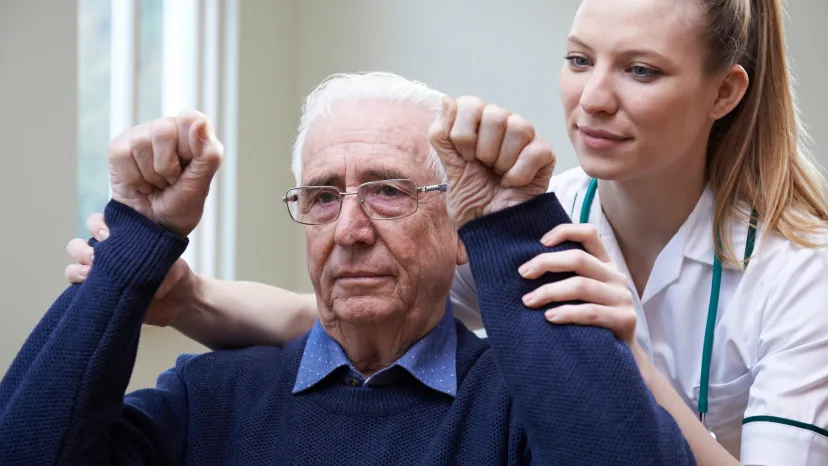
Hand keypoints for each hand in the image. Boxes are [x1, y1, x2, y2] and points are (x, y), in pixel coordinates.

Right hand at [65, 213, 194, 326]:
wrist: (177, 301)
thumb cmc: (173, 274)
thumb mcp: (174, 268)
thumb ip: (166, 272)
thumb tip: (154, 288)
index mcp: (120, 240)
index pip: (98, 224)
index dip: (97, 225)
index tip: (107, 235)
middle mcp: (106, 256)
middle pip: (77, 245)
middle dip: (82, 250)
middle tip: (96, 257)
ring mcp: (100, 276)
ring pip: (73, 268)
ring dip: (77, 270)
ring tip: (90, 275)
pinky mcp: (99, 295)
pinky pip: (77, 291)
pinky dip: (78, 289)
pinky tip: (88, 290)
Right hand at [108, 110, 222, 236]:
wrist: (152, 229)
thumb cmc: (180, 207)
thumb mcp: (200, 186)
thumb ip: (208, 155)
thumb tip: (200, 122)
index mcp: (193, 135)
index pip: (190, 119)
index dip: (189, 146)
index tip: (187, 168)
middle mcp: (167, 129)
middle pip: (164, 130)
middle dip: (167, 167)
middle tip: (171, 181)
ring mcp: (141, 136)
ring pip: (141, 143)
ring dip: (150, 175)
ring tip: (156, 184)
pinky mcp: (119, 148)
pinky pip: (122, 154)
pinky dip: (133, 179)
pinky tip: (140, 185)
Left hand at [428, 96, 554, 224]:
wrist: (492, 226)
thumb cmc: (472, 198)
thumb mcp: (449, 167)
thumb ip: (442, 134)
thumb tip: (446, 99)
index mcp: (476, 123)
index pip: (468, 104)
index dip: (463, 134)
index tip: (464, 157)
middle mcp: (502, 123)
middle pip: (494, 114)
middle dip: (483, 150)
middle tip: (483, 167)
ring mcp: (525, 137)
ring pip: (517, 127)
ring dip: (502, 160)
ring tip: (498, 174)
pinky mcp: (545, 153)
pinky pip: (533, 151)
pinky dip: (518, 174)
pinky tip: (512, 183)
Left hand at [518, 223, 636, 346]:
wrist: (620, 356)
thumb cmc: (591, 322)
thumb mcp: (582, 294)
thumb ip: (566, 277)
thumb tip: (526, 267)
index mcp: (605, 264)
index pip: (589, 234)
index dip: (565, 231)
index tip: (540, 242)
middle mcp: (616, 277)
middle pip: (579, 259)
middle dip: (546, 263)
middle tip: (523, 274)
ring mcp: (622, 297)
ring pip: (581, 286)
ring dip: (550, 291)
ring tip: (528, 301)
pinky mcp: (624, 319)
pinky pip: (590, 312)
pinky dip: (567, 313)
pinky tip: (549, 317)